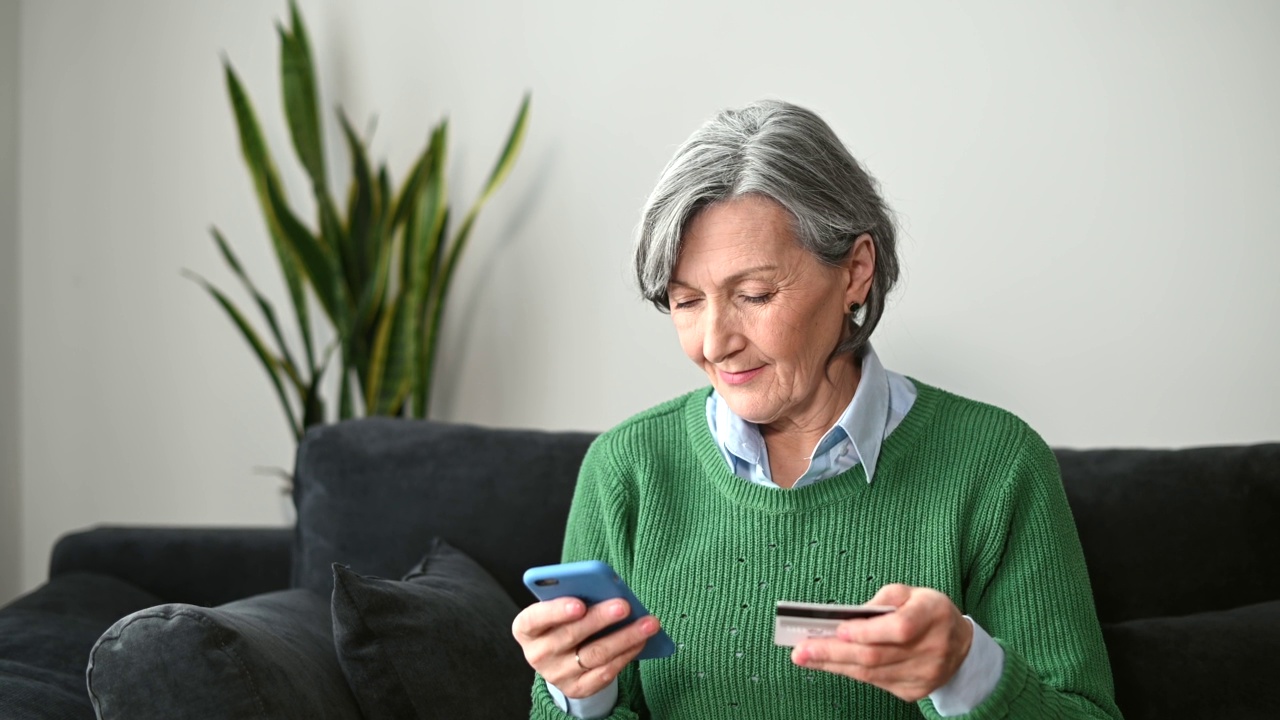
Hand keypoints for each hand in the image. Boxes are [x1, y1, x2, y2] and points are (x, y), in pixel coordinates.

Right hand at [512, 597, 661, 698]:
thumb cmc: (562, 621)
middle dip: (601, 618)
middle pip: (571, 635)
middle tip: (625, 605)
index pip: (535, 618)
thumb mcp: (558, 608)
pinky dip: (626, 654)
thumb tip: (606, 590)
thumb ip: (573, 596)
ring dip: (625, 637)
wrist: (560, 658)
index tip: (580, 604)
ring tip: (647, 623)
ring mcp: (557, 674)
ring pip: (595, 654)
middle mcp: (538, 653)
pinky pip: (605, 672)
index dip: (556, 611)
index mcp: (526, 628)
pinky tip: (642, 641)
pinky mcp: (578, 688)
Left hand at [790, 584, 972, 702]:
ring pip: (872, 673)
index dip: (867, 631)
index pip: (898, 628)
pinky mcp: (914, 691)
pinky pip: (876, 683)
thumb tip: (849, 617)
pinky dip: (850, 672)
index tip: (837, 629)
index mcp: (933, 615)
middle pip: (876, 656)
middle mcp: (932, 649)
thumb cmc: (928, 612)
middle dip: (833, 652)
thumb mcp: (912, 592)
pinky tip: (830, 664)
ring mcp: (924, 675)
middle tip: (801, 649)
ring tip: (805, 657)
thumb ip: (883, 599)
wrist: (961, 648)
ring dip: (834, 665)